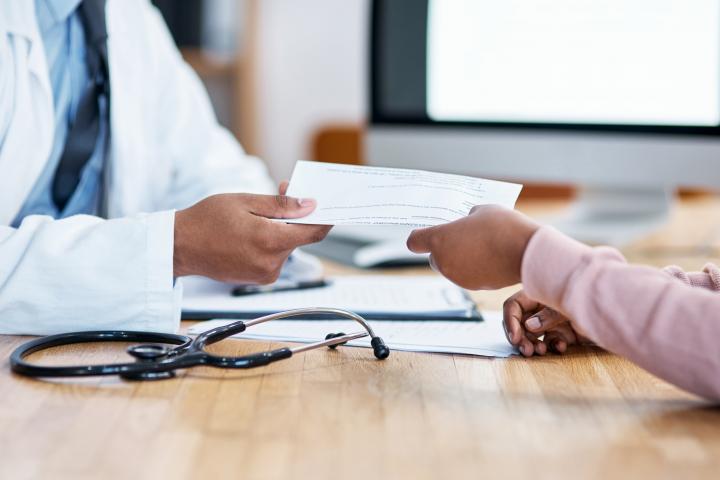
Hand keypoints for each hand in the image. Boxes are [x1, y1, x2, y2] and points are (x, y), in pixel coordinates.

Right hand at [173, 193, 329, 282]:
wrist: (181, 246)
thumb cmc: (207, 221)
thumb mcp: (245, 202)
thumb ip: (282, 206)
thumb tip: (310, 205)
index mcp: (270, 241)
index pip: (314, 232)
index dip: (325, 218)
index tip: (331, 207)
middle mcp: (271, 263)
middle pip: (299, 237)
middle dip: (295, 217)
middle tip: (282, 194)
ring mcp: (264, 274)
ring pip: (286, 247)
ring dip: (280, 230)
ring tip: (256, 216)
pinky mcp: (258, 279)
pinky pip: (274, 257)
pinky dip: (270, 243)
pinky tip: (250, 232)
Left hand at [406, 205, 539, 289]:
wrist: (527, 253)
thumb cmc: (503, 227)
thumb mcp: (482, 210)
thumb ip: (467, 218)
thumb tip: (467, 224)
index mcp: (440, 240)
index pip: (415, 242)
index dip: (420, 237)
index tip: (426, 234)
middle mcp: (444, 262)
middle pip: (434, 257)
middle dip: (445, 249)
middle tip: (462, 237)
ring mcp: (458, 277)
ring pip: (452, 267)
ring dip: (460, 259)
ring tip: (482, 245)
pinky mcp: (474, 287)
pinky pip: (467, 275)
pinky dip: (473, 269)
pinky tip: (490, 258)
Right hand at [503, 290, 590, 356]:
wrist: (612, 307)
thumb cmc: (589, 297)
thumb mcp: (566, 304)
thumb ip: (547, 315)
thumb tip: (528, 327)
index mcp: (537, 294)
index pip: (514, 307)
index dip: (511, 322)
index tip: (515, 338)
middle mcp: (542, 307)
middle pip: (521, 324)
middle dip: (521, 338)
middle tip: (526, 350)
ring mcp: (553, 321)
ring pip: (534, 336)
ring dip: (534, 344)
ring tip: (540, 351)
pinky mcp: (564, 333)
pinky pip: (551, 341)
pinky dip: (553, 345)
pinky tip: (561, 346)